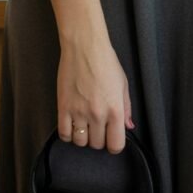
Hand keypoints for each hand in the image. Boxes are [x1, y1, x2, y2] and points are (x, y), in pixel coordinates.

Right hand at [57, 38, 134, 153]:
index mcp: (115, 110)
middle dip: (98, 138)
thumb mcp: (123, 84)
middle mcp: (97, 114)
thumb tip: (128, 127)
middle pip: (97, 144)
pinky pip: (64, 134)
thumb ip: (126, 108)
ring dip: (83, 136)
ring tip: (84, 124)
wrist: (84, 47)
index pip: (115, 145)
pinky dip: (68, 133)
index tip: (111, 138)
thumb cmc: (106, 62)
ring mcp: (79, 112)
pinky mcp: (63, 107)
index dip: (114, 144)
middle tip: (97, 126)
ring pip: (80, 142)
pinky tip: (72, 124)